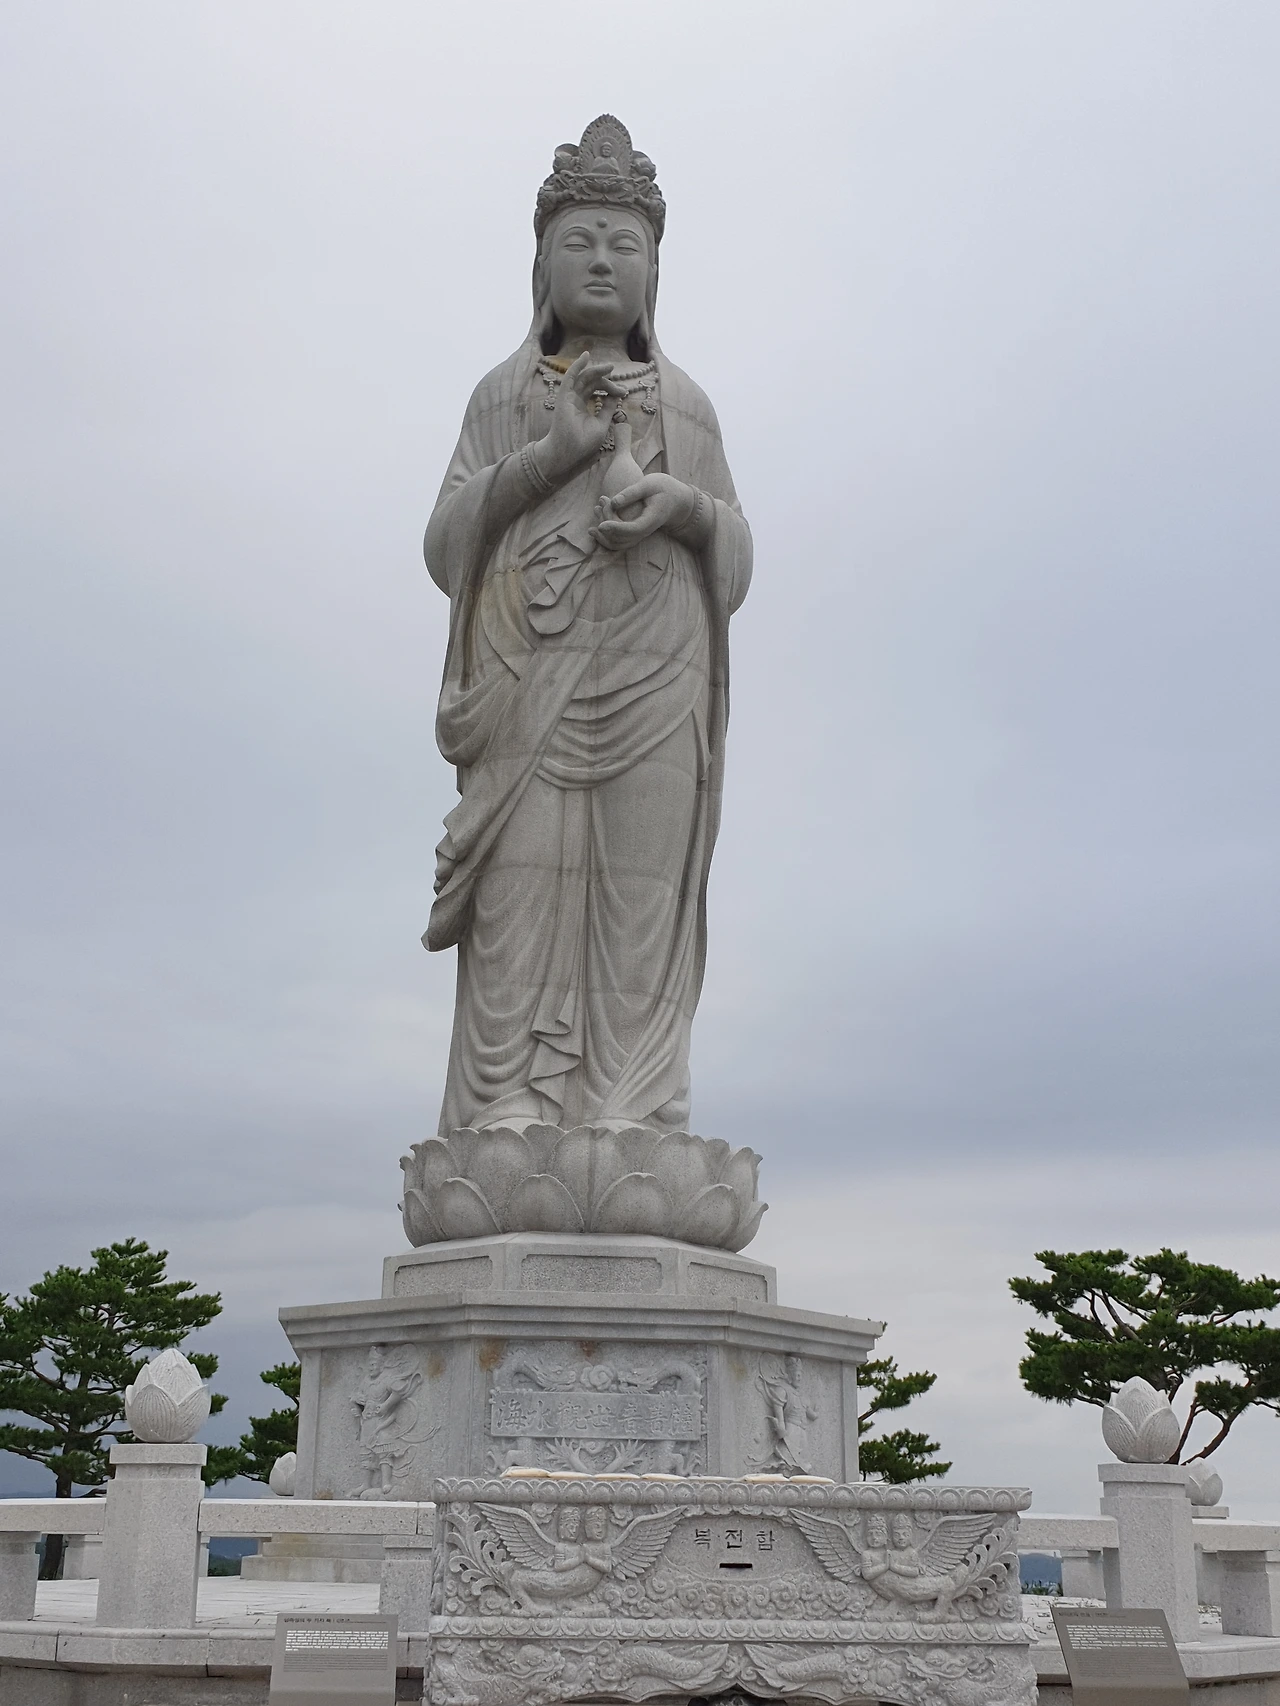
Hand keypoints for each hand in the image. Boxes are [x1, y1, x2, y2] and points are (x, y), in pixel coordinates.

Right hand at [538, 351, 625, 481]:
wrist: (568, 452)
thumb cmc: (582, 443)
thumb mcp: (602, 424)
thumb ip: (609, 408)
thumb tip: (618, 394)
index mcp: (583, 406)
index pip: (597, 390)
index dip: (611, 388)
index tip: (623, 392)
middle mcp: (575, 399)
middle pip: (592, 382)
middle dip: (606, 380)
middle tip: (619, 384)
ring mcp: (569, 397)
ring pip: (583, 378)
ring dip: (596, 370)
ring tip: (610, 367)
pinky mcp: (563, 396)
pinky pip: (570, 377)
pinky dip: (577, 365)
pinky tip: (585, 356)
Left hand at [591, 474, 704, 550]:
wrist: (676, 501)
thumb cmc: (663, 488)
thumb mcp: (649, 484)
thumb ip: (631, 493)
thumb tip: (613, 502)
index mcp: (650, 520)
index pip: (632, 529)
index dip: (615, 528)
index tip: (600, 524)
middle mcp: (644, 531)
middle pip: (622, 538)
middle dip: (606, 522)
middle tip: (601, 500)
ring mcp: (639, 535)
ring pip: (618, 544)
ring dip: (603, 532)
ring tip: (595, 508)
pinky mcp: (634, 534)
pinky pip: (618, 541)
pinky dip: (606, 535)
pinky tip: (597, 520)